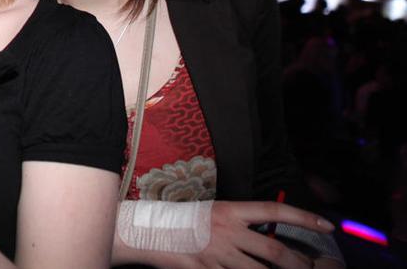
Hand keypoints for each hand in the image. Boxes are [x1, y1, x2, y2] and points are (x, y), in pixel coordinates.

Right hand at [132, 200, 333, 268]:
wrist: (146, 232)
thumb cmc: (181, 221)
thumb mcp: (212, 214)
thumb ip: (238, 225)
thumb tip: (265, 239)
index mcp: (230, 210)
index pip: (274, 211)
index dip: (303, 218)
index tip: (327, 225)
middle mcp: (228, 231)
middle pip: (275, 251)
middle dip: (298, 264)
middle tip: (309, 268)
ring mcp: (218, 254)